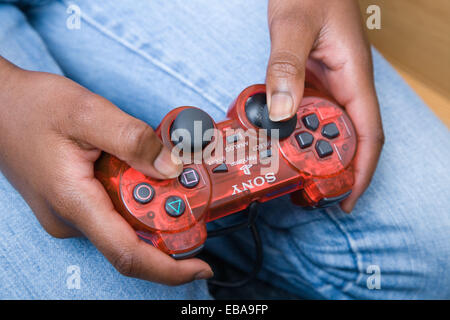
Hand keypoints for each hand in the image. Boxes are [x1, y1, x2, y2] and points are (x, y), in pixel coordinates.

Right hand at [0, 57, 212, 284]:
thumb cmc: (32, 106)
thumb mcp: (87, 112)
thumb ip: (133, 139)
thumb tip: (173, 167)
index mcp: (73, 201)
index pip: (127, 254)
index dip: (169, 269)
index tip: (201, 267)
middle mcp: (71, 218)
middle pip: (133, 239)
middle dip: (169, 222)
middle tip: (188, 190)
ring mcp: (70, 213)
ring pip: (124, 223)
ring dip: (152, 205)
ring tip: (162, 170)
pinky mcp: (73, 203)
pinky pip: (112, 210)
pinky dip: (134, 197)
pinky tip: (138, 171)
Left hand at [266, 0, 384, 211]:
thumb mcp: (294, 26)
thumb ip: (286, 67)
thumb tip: (282, 112)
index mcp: (353, 76)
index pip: (367, 134)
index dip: (361, 171)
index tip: (348, 198)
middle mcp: (345, 85)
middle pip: (345, 138)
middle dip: (330, 167)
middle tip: (306, 190)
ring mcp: (328, 83)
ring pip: (324, 127)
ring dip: (309, 149)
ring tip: (289, 170)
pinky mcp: (312, 79)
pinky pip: (306, 111)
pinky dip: (294, 128)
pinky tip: (278, 136)